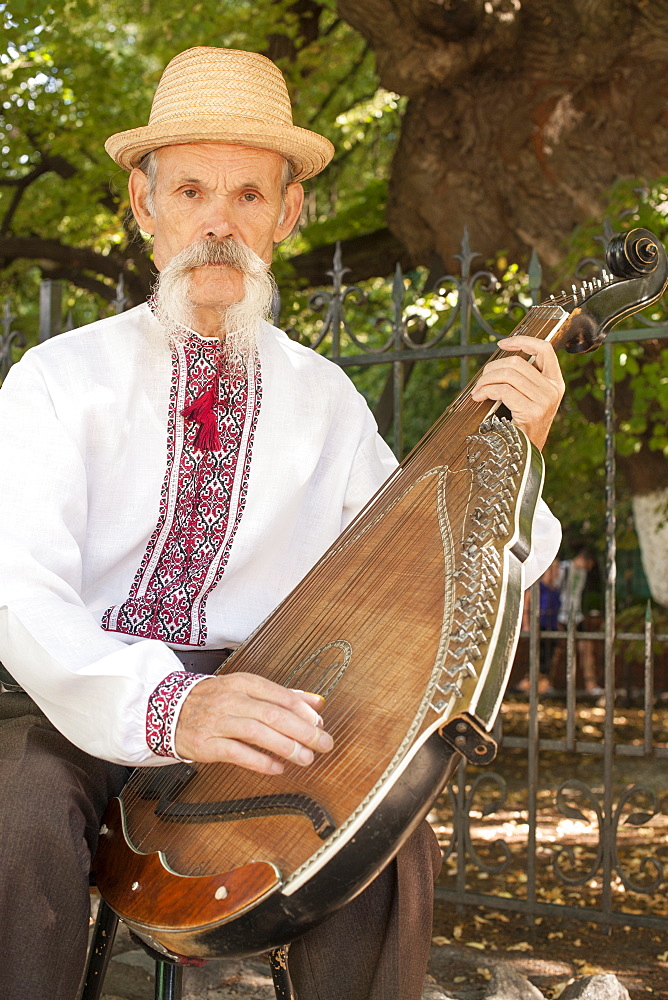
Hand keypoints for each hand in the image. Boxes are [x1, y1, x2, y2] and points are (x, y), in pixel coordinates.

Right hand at [174, 672, 332, 774]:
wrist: (169, 710)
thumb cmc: (215, 701)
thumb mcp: (247, 690)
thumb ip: (282, 696)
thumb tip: (316, 703)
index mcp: (243, 683)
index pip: (279, 695)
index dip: (303, 711)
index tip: (320, 724)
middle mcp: (231, 699)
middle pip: (273, 714)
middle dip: (303, 731)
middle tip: (323, 743)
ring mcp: (217, 721)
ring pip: (256, 732)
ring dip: (285, 747)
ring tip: (306, 758)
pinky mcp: (206, 744)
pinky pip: (236, 753)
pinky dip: (260, 761)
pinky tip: (277, 768)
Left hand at [470, 336, 564, 449]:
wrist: (525, 457)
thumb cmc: (521, 428)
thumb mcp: (527, 400)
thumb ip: (521, 380)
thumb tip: (497, 363)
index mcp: (555, 383)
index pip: (544, 349)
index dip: (522, 341)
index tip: (502, 344)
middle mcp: (553, 390)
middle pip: (517, 363)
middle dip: (492, 369)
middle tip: (480, 382)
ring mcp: (545, 401)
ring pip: (508, 375)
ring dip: (486, 381)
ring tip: (478, 392)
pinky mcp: (533, 412)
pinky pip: (504, 390)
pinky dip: (487, 391)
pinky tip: (480, 398)